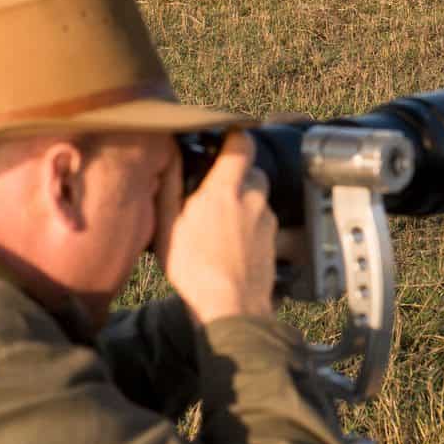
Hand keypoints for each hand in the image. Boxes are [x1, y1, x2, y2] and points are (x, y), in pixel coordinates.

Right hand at [155, 130, 275, 322]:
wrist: (231, 308)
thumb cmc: (194, 270)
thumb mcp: (167, 226)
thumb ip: (170, 185)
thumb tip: (172, 155)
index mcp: (225, 190)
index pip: (241, 144)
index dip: (234, 135)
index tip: (226, 136)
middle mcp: (253, 200)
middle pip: (252, 172)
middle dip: (236, 176)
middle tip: (214, 192)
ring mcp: (268, 222)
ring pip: (259, 198)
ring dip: (244, 202)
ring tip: (220, 224)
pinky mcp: (276, 242)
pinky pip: (264, 222)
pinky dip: (251, 225)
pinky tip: (233, 244)